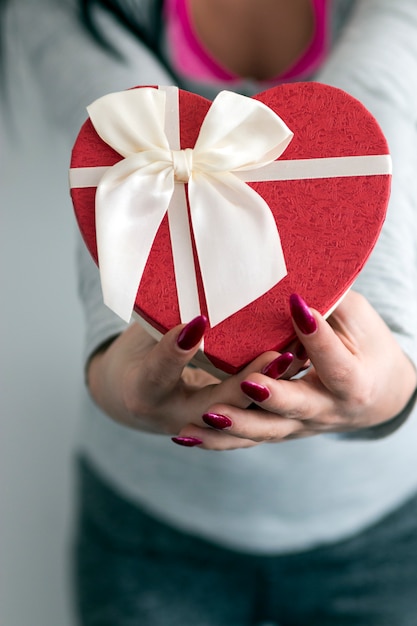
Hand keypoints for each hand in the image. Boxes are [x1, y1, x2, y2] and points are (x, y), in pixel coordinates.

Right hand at [87, 315, 289, 436]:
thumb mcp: (139, 335)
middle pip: (213, 407)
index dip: (176, 350)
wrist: (133, 394)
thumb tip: (194, 279)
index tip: (198, 321)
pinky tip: (300, 367)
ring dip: (273, 389)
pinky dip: (276, 392)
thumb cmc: (136, 353)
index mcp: (142, 392)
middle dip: (247, 382)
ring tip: (299, 359)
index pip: (159, 372)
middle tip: (278, 355)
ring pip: (242, 417)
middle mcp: (173, 415)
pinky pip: (253, 414)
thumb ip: (163, 319)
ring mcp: (200, 426)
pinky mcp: (223, 426)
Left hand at [176, 291, 416, 449]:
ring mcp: (301, 426)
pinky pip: (247, 440)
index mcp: (354, 383)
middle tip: (249, 383)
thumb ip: (332, 301)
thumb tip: (298, 273)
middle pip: (299, 407)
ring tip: (208, 414)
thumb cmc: (368, 347)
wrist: (377, 395)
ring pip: (266, 431)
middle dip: (273, 396)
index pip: (336, 362)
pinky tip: (185, 436)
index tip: (297, 307)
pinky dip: (217, 440)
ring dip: (236, 425)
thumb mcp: (359, 320)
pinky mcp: (280, 429)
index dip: (318, 338)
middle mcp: (327, 411)